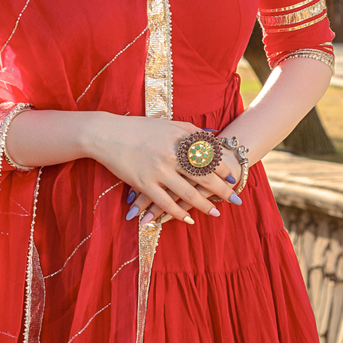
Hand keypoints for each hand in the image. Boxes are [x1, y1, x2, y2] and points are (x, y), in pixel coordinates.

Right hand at [85, 115, 242, 225]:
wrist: (107, 133)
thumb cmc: (139, 127)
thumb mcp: (168, 123)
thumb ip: (191, 130)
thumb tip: (214, 137)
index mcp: (178, 138)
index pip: (208, 156)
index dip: (223, 169)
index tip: (233, 178)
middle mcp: (171, 154)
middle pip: (204, 176)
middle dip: (222, 190)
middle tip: (235, 200)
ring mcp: (158, 170)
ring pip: (187, 193)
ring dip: (204, 205)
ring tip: (216, 213)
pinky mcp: (143, 183)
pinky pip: (166, 202)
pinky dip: (179, 213)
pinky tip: (189, 219)